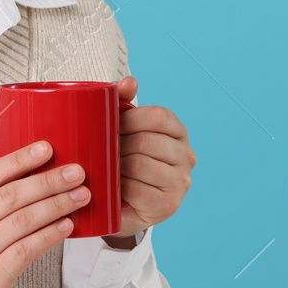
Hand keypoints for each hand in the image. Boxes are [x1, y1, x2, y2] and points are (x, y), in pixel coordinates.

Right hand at [0, 139, 89, 287]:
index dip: (19, 160)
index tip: (47, 147)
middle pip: (10, 196)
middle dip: (47, 181)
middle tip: (77, 172)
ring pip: (21, 221)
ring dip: (55, 205)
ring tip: (80, 196)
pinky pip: (24, 251)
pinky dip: (48, 236)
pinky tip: (66, 226)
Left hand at [106, 74, 194, 245]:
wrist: (125, 206)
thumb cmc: (125, 161)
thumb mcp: (125, 132)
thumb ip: (124, 103)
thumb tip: (129, 81)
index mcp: (178, 132)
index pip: (158, 116)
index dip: (130, 119)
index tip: (110, 126)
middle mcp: (187, 156)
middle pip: (146, 141)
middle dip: (118, 146)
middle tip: (101, 151)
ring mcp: (180, 182)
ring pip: (140, 165)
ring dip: (116, 166)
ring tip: (106, 168)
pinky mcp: (168, 204)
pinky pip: (139, 190)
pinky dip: (121, 188)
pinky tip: (114, 187)